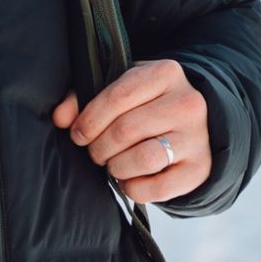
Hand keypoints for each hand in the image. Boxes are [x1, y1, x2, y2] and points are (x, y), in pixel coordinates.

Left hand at [51, 59, 210, 204]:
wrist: (199, 126)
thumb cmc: (150, 105)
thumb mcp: (124, 89)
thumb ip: (86, 97)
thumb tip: (60, 117)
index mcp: (166, 73)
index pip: (117, 96)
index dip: (89, 119)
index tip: (78, 133)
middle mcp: (187, 103)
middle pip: (126, 130)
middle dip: (99, 147)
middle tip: (95, 152)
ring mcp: (197, 138)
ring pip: (143, 159)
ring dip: (116, 167)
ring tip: (113, 164)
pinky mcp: (200, 169)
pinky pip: (156, 188)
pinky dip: (134, 188)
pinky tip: (130, 179)